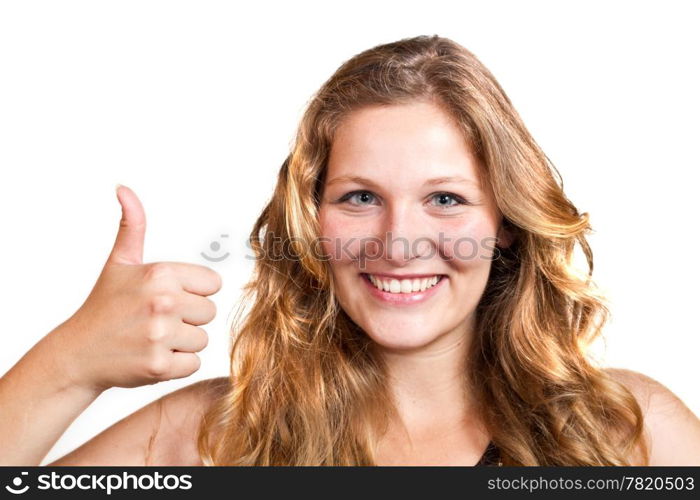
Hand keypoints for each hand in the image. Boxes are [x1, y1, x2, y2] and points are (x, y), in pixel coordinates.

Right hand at [50, 185, 221, 391]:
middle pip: (210, 313)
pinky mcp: (159, 365)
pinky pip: (193, 364)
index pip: (213, 284)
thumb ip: (132, 225)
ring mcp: (160, 335)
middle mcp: (163, 301)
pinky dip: (176, 366)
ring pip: (202, 340)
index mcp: (161, 274)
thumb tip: (123, 188)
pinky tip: (151, 357)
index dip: (193, 292)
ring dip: (182, 343)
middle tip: (156, 320)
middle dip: (188, 319)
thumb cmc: (105, 307)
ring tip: (151, 338)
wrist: (77, 353)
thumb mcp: (119, 262)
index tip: (166, 298)